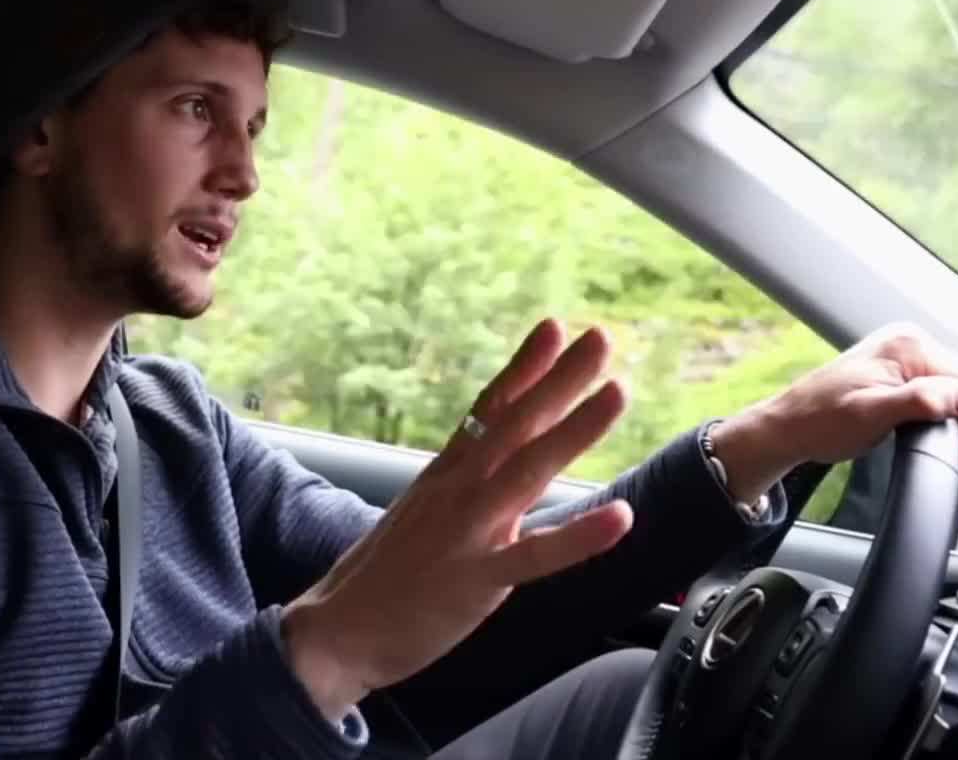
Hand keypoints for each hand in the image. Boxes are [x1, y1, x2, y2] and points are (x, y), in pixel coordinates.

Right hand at [281, 320, 633, 720]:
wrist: (337, 629)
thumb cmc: (382, 576)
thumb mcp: (423, 514)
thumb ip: (465, 489)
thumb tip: (500, 471)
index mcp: (445, 474)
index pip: (489, 409)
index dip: (523, 367)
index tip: (553, 327)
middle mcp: (457, 490)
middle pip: (515, 422)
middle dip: (560, 377)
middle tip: (599, 337)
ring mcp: (466, 531)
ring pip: (528, 470)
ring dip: (575, 429)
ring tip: (616, 392)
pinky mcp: (475, 579)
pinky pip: (534, 554)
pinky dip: (578, 536)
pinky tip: (619, 517)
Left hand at [708, 323, 957, 501]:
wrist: (789, 427)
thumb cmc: (822, 421)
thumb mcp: (874, 415)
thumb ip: (925, 401)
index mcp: (909, 343)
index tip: (954, 443)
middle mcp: (909, 339)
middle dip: (954, 414)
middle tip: (920, 436)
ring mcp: (902, 352)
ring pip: (951, 388)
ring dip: (941, 413)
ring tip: (908, 429)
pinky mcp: (896, 367)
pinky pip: (933, 389)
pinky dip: (928, 410)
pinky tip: (907, 422)